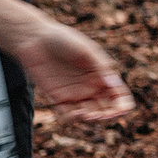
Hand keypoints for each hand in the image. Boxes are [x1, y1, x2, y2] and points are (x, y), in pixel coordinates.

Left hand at [6, 14, 135, 122]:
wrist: (34, 39)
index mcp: (101, 75)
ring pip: (88, 114)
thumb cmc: (63, 39)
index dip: (123, 104)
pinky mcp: (57, 98)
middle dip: (108, 114)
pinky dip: (73, 118)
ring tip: (88, 115)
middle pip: (106, 108)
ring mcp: (74, 94)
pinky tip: (76, 113)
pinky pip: (67, 114)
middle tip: (104, 115)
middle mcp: (90, 87)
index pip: (118, 94)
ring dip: (91, 118)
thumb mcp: (86, 50)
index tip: (121, 109)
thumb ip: (100, 67)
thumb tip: (114, 84)